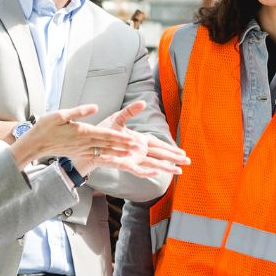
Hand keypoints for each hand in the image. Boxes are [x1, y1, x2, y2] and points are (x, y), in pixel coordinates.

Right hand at [9, 104, 133, 168]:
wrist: (34, 144)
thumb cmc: (46, 127)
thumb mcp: (61, 114)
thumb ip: (79, 111)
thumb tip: (95, 107)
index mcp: (83, 132)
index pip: (106, 134)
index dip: (120, 137)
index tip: (132, 139)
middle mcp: (84, 142)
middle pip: (108, 144)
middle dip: (123, 146)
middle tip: (138, 148)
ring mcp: (81, 149)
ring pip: (103, 151)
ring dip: (117, 152)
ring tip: (130, 155)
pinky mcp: (78, 153)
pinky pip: (94, 156)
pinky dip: (105, 157)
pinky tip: (112, 158)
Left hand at [73, 101, 189, 177]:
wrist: (86, 143)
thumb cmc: (102, 132)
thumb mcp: (118, 118)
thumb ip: (131, 111)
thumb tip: (143, 103)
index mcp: (140, 140)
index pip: (159, 144)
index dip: (171, 148)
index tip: (182, 152)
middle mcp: (139, 151)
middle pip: (160, 155)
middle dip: (174, 158)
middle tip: (188, 161)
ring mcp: (132, 158)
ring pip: (154, 163)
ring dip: (166, 167)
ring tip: (179, 171)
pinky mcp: (124, 164)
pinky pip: (137, 169)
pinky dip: (147, 171)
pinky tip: (156, 171)